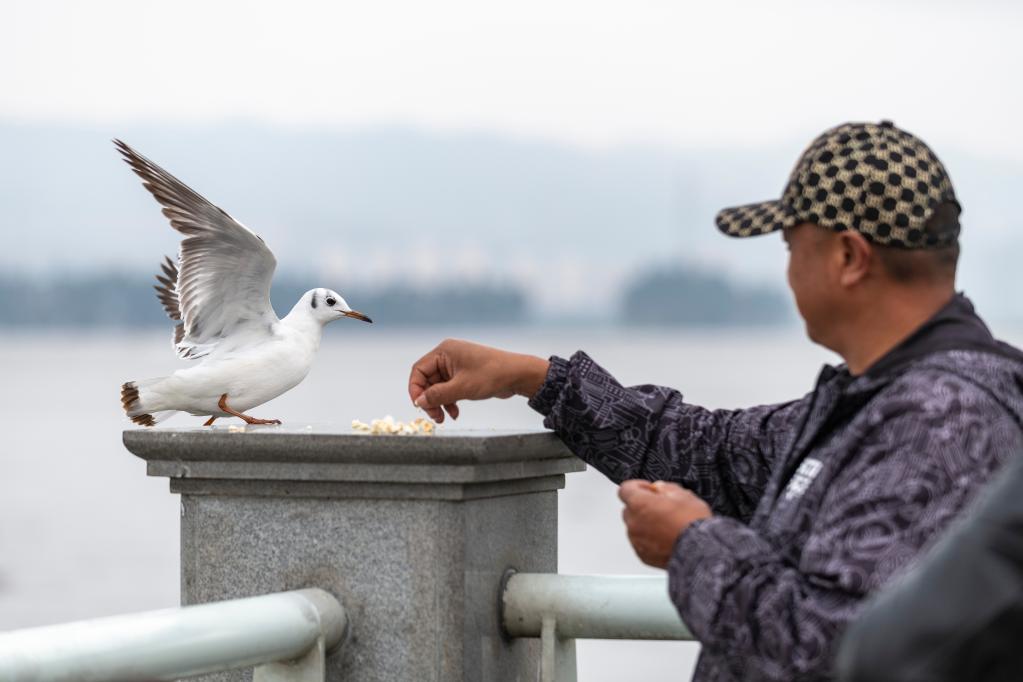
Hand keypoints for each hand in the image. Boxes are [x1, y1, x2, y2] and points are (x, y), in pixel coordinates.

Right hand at [408, 339, 549, 422]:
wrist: (518, 375)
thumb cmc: (492, 374)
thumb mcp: (462, 387)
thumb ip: (438, 395)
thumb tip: (419, 402)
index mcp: (444, 351)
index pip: (419, 370)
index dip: (416, 389)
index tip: (419, 406)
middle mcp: (448, 356)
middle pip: (427, 381)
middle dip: (430, 400)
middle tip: (435, 417)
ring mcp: (456, 366)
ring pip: (438, 387)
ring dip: (439, 403)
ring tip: (444, 418)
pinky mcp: (464, 375)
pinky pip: (449, 389)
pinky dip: (449, 401)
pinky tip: (455, 413)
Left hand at [619, 480, 711, 567]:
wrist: (700, 551)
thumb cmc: (692, 523)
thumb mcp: (683, 495)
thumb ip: (665, 487)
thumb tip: (659, 488)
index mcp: (639, 503)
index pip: (625, 489)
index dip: (638, 486)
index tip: (650, 489)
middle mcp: (633, 522)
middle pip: (629, 508)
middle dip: (642, 506)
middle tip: (661, 508)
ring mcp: (636, 540)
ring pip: (635, 526)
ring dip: (645, 523)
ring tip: (667, 526)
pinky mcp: (643, 555)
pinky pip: (641, 542)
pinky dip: (649, 539)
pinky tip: (666, 538)